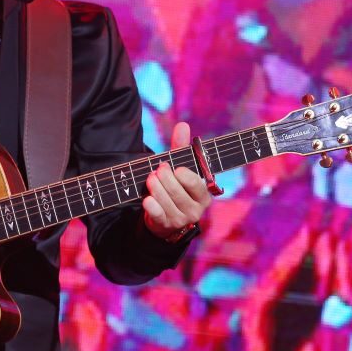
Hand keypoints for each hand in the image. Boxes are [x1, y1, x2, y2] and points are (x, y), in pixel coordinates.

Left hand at [141, 121, 211, 240]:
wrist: (165, 216)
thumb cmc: (175, 186)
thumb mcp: (179, 167)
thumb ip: (180, 147)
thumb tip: (183, 125)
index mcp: (204, 194)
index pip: (196, 183)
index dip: (183, 175)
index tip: (175, 167)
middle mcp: (196, 209)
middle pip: (177, 191)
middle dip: (164, 178)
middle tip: (157, 170)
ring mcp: (181, 219)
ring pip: (165, 200)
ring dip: (155, 187)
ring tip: (150, 179)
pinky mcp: (166, 225)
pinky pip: (157, 214)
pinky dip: (151, 205)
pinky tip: (147, 199)